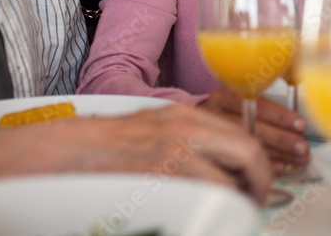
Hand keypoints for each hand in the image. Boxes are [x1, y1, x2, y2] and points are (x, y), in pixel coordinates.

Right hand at [0, 104, 273, 203]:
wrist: (62, 153)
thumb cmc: (105, 143)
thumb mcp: (154, 126)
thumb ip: (191, 137)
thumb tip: (223, 163)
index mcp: (187, 115)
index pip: (244, 131)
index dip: (264, 156)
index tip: (268, 174)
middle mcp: (186, 130)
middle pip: (248, 151)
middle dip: (262, 179)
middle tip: (259, 197)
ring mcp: (173, 156)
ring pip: (229, 181)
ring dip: (240, 200)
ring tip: (236, 212)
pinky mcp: (159, 180)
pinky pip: (203, 199)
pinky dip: (214, 210)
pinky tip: (209, 215)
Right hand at [200, 86, 309, 171]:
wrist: (172, 135)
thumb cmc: (211, 122)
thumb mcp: (229, 107)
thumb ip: (254, 110)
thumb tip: (293, 124)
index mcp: (223, 95)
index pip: (255, 103)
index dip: (280, 115)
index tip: (300, 125)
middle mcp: (212, 113)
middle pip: (253, 126)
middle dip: (282, 139)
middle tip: (303, 149)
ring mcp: (200, 136)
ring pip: (245, 147)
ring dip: (276, 155)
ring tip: (296, 161)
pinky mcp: (193, 159)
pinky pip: (232, 167)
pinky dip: (256, 169)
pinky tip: (275, 169)